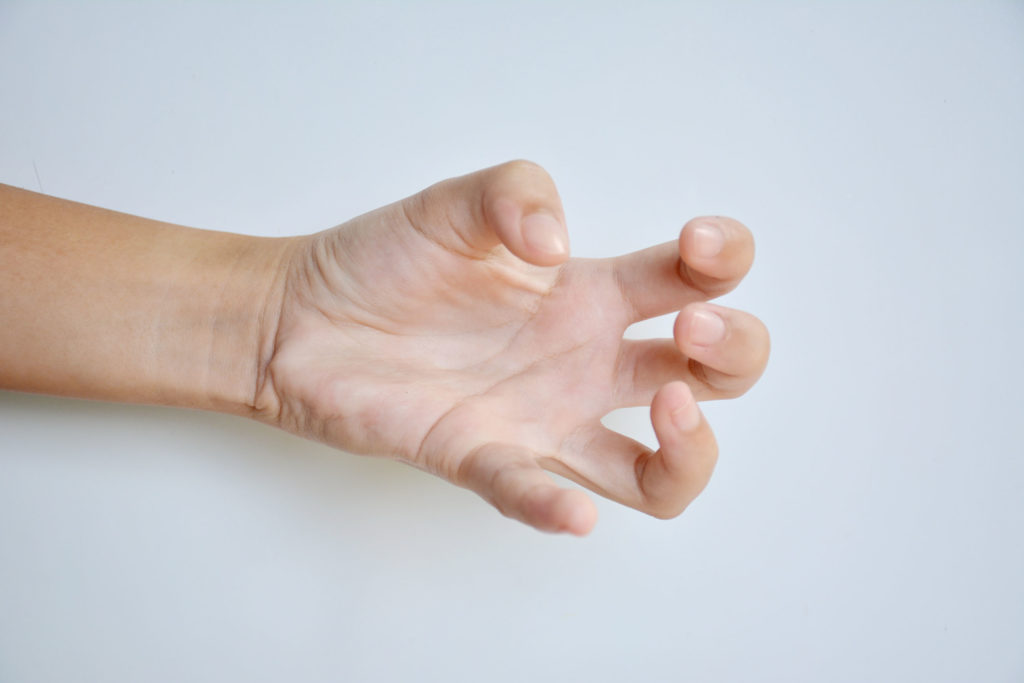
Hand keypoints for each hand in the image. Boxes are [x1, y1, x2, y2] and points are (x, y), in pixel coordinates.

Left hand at [256, 161, 768, 534]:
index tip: (698, 248)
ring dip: (688, 451)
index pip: (695, 282)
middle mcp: (583, 361)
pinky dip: (559, 507)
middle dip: (733, 353)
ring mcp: (541, 418)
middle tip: (692, 331)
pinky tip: (573, 509)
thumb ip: (515, 196)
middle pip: (709, 377)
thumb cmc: (383, 259)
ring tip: (667, 407)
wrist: (301, 317)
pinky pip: (537, 495)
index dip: (724, 262)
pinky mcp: (483, 458)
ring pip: (654, 471)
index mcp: (589, 293)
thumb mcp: (455, 202)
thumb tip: (556, 247)